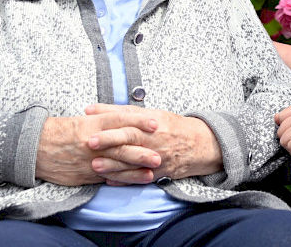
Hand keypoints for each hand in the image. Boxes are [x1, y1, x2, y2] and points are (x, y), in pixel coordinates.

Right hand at [35, 112, 162, 185]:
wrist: (34, 147)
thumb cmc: (60, 131)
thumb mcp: (81, 120)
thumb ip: (102, 120)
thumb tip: (124, 118)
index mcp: (92, 123)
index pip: (120, 120)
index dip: (139, 121)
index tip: (155, 123)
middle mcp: (92, 141)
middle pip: (121, 146)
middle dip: (141, 152)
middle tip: (159, 155)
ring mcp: (89, 159)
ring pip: (116, 165)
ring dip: (134, 170)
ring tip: (151, 173)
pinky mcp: (84, 174)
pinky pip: (105, 177)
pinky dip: (120, 180)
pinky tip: (132, 182)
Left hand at [83, 104, 222, 183]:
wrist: (199, 145)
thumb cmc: (171, 127)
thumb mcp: (151, 114)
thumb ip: (122, 112)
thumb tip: (92, 109)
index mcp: (151, 123)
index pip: (129, 121)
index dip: (111, 122)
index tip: (92, 123)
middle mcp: (154, 139)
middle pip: (130, 139)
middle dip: (110, 142)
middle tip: (91, 143)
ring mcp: (157, 157)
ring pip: (133, 162)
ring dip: (113, 165)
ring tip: (96, 165)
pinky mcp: (160, 172)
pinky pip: (140, 177)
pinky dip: (125, 180)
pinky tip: (109, 180)